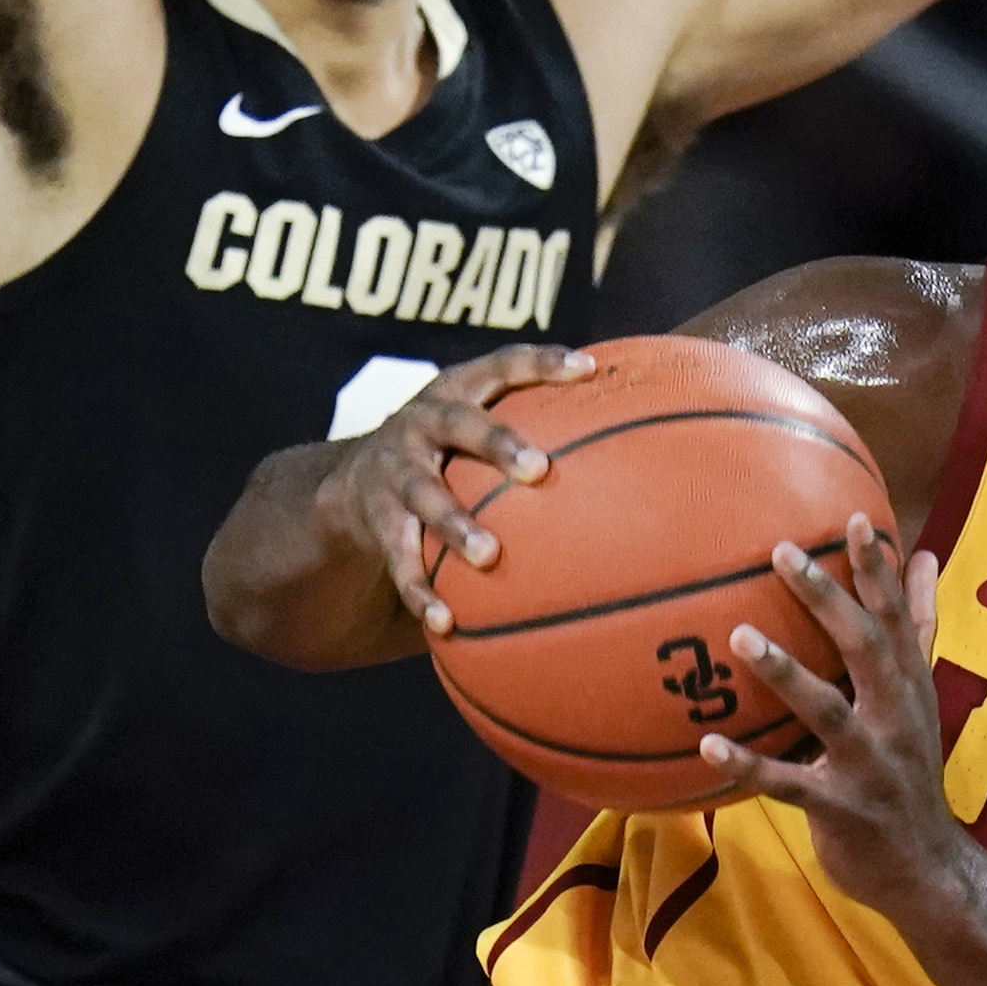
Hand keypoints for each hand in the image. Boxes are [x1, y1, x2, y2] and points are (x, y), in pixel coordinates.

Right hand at [314, 345, 594, 641]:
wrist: (350, 481)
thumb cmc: (448, 450)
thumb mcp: (476, 422)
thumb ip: (533, 419)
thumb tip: (635, 433)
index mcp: (456, 391)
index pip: (502, 364)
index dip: (541, 363)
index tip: (587, 369)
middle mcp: (422, 423)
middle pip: (460, 425)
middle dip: (497, 443)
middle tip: (538, 469)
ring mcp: (396, 471)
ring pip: (425, 495)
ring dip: (455, 524)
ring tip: (487, 555)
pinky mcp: (377, 521)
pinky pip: (398, 558)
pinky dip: (420, 591)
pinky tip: (446, 622)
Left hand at [702, 519, 970, 922]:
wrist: (927, 868)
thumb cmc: (910, 770)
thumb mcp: (922, 697)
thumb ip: (918, 627)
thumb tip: (924, 556)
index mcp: (909, 687)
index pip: (896, 617)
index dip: (878, 568)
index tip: (856, 517)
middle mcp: (895, 718)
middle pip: (864, 648)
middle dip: (827, 599)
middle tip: (782, 552)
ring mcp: (868, 765)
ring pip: (827, 711)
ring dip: (785, 673)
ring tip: (741, 636)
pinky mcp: (839, 809)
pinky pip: (788, 784)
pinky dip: (748, 765)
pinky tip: (707, 745)